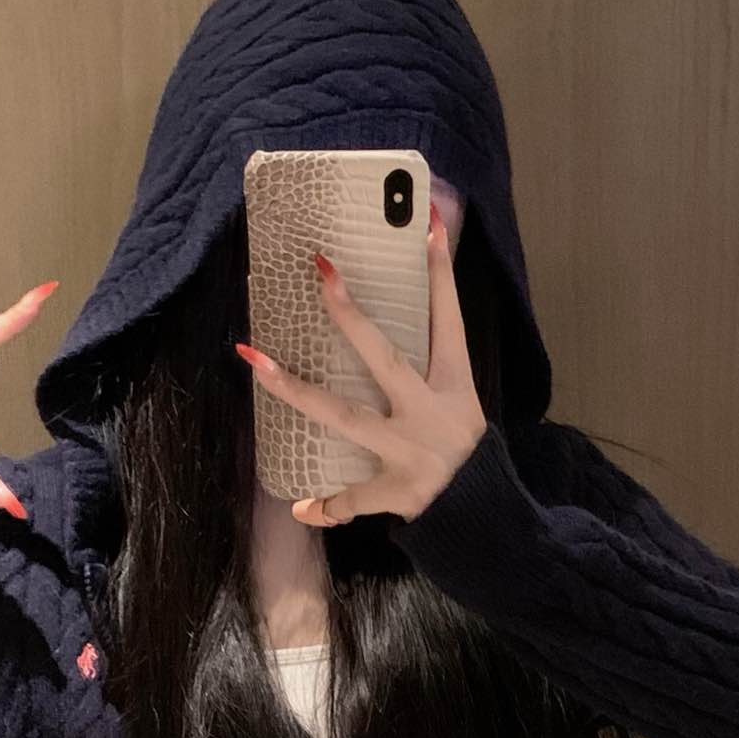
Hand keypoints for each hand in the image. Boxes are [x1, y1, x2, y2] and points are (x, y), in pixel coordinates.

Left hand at [236, 206, 486, 526]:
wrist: (482, 512)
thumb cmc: (461, 447)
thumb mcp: (460, 401)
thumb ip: (433, 357)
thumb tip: (416, 296)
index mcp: (455, 386)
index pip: (448, 320)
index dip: (440, 274)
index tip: (427, 224)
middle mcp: (432, 412)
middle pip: (385, 357)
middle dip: (352, 316)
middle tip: (323, 272)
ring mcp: (411, 451)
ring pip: (345, 415)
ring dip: (297, 390)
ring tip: (256, 359)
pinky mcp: (396, 490)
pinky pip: (352, 497)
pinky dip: (328, 505)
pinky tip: (303, 506)